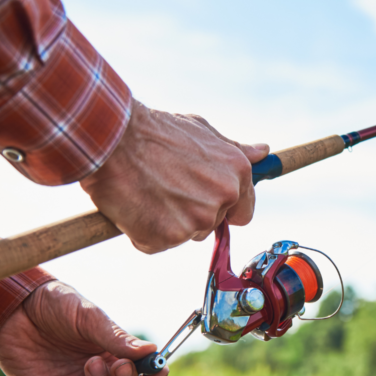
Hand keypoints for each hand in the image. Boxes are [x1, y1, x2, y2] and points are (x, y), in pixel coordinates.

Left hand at [0, 281, 167, 375]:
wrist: (13, 307)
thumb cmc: (54, 305)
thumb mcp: (88, 317)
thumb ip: (116, 337)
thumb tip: (151, 351)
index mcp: (112, 352)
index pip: (141, 372)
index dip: (153, 374)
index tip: (159, 370)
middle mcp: (98, 374)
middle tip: (117, 364)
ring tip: (91, 363)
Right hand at [80, 99, 269, 253]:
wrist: (112, 138)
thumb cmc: (155, 131)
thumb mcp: (202, 131)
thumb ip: (235, 149)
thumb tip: (263, 152)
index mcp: (236, 173)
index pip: (242, 213)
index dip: (223, 210)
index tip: (204, 201)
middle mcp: (221, 199)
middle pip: (210, 225)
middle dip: (190, 212)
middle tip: (164, 186)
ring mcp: (194, 221)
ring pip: (184, 235)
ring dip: (167, 222)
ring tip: (148, 191)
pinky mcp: (166, 237)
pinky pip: (156, 244)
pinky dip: (143, 231)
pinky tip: (134, 204)